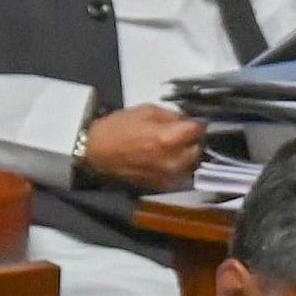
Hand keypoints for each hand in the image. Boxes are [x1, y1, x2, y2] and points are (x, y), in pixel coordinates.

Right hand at [79, 103, 207, 192]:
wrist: (97, 153)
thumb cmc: (117, 129)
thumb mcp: (146, 110)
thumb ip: (171, 116)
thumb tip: (187, 120)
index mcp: (168, 139)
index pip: (198, 130)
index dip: (197, 123)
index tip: (193, 121)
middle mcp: (173, 161)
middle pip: (198, 149)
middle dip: (192, 140)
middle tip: (181, 132)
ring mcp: (169, 176)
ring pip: (191, 163)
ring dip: (186, 153)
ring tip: (172, 145)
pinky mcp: (164, 185)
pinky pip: (180, 173)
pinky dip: (177, 165)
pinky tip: (164, 157)